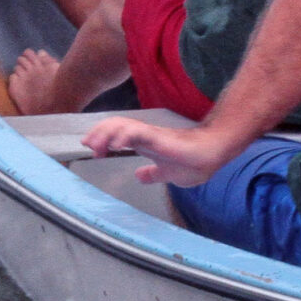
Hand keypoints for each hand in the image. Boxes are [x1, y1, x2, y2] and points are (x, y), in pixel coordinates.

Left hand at [81, 116, 233, 186]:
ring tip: (95, 145)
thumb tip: (139, 176)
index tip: (91, 149)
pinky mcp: (159, 137)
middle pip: (115, 125)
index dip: (102, 138)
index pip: (118, 134)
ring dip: (105, 133)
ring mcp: (151, 134)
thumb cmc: (195, 162)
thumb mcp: (168, 174)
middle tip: (87, 146)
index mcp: (145, 143)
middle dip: (98, 133)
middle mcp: (145, 135)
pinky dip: (123, 135)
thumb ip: (153, 174)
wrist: (213, 153)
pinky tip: (114, 145)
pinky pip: (137, 132)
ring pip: (122, 124)